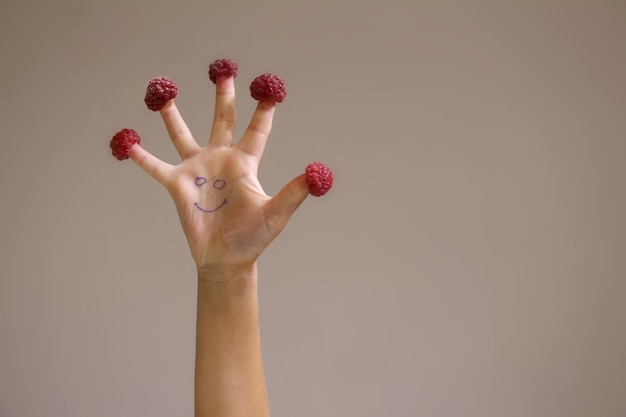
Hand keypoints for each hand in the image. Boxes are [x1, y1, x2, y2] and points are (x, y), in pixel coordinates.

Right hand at [128, 75, 308, 272]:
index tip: (269, 86)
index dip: (264, 108)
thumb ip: (294, 191)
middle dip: (223, 95)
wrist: (226, 260)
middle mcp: (221, 160)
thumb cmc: (253, 238)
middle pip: (222, 120)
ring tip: (164, 89)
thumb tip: (318, 171)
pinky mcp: (177, 185)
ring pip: (182, 134)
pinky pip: (155, 166)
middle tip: (223, 70)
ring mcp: (197, 171)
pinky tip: (127, 141)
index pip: (257, 129)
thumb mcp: (276, 213)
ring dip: (172, 114)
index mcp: (245, 163)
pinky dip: (140, 155)